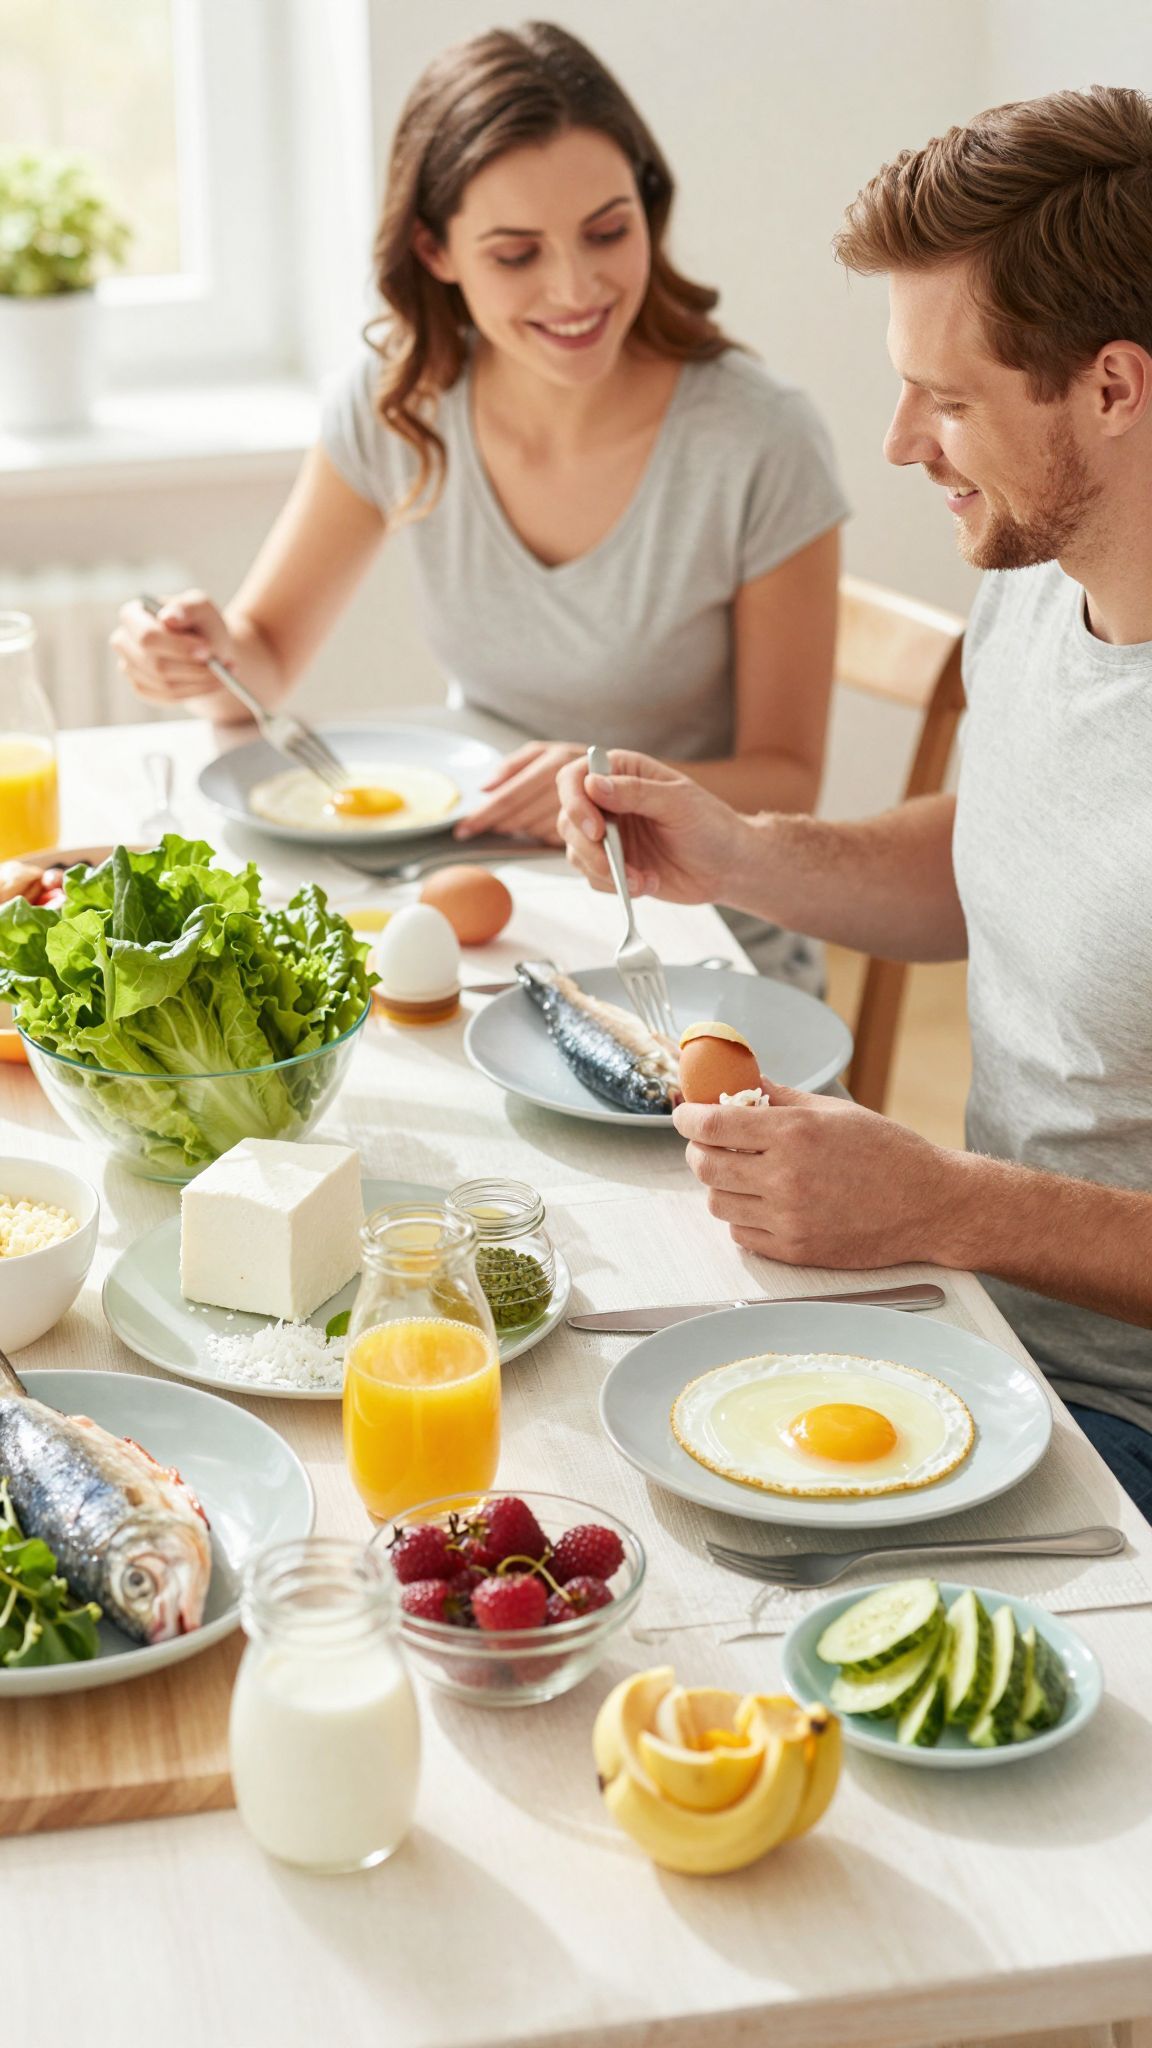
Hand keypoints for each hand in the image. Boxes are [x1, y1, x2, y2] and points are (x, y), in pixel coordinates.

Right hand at [111, 591, 236, 707]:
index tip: (206, 651)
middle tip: (222, 666)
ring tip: (225, 671)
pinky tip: (212, 681)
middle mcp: (123, 641)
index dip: (177, 647)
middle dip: (192, 668)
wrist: (208, 650)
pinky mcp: (141, 688)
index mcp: (132, 615)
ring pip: (165, 684)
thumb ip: (188, 607)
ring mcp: (129, 667)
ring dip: (200, 680)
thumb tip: (168, 618)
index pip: (148, 637)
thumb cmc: (201, 624)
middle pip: (155, 664)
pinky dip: (196, 691)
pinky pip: (169, 697)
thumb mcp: (202, 607)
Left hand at [455, 742, 583, 843]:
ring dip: (520, 830)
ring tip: (503, 825)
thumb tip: (484, 788)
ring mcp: (582, 806)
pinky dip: (540, 835)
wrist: (621, 776)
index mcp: (555, 759)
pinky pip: (553, 838)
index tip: (462, 829)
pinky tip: (535, 826)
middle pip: (519, 817)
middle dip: (496, 825)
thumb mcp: (543, 754)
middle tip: (471, 831)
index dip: (484, 815)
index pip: (509, 796)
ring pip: (535, 829)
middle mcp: (569, 781)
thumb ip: (511, 767)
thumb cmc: (575, 763)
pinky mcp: (590, 827)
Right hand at [556, 750, 749, 903]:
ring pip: (576, 852)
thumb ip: (636, 793)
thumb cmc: (712, 826)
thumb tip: (593, 784)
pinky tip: (647, 882)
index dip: (574, 802)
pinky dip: (615, 886)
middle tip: (616, 867)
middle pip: (568, 819)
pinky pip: (592, 877)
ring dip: (605, 872)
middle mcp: (609, 801)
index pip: (575, 777)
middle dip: (589, 849)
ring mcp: (609, 835)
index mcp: (623, 772)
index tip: (595, 830)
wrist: (729, 868)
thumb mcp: (678, 803)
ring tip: (642, 879)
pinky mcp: (613, 864)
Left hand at [673, 1083, 961, 1267]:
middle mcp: (785, 1177)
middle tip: (713, 1141)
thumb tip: (739, 1082)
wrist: (931, 1205)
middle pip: (704, 1165)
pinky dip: (742, 1216)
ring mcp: (788, 1219)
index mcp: (793, 1134)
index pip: (711, 1124)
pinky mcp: (794, 1251)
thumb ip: (779, 1098)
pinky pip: (741, 1234)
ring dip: (720, 1184)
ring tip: (744, 1172)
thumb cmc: (889, 1153)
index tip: (685, 1113)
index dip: (687, 1116)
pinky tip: (764, 1201)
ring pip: (717, 1203)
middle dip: (699, 1148)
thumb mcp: (834, 1112)